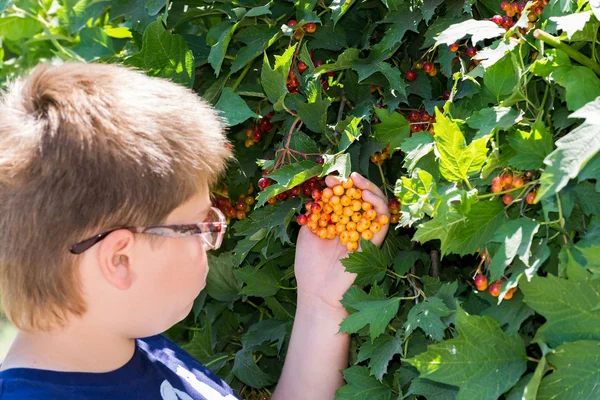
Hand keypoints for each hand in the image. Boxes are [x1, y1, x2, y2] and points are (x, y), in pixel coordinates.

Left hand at [294, 172, 389, 310]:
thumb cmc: (308, 265)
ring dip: (371, 190)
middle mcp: (354, 225)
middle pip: (363, 198)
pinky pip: (382, 222)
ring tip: (359, 182)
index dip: (339, 186)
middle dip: (355, 185)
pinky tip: (368, 197)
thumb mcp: (307, 232)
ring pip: (376, 206)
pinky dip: (379, 207)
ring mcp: (364, 233)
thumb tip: (319, 191)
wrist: (316, 291)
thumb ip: (314, 213)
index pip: (344, 197)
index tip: (329, 179)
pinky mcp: (373, 243)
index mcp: (338, 221)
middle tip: (346, 177)